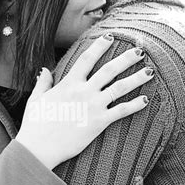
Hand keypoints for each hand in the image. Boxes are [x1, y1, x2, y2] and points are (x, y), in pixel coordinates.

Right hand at [15, 34, 152, 168]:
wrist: (39, 147)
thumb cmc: (34, 125)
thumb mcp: (36, 99)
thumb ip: (43, 83)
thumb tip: (45, 70)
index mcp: (68, 83)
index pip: (87, 58)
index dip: (100, 46)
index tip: (110, 36)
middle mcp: (83, 91)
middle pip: (109, 69)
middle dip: (126, 58)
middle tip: (140, 51)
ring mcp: (93, 106)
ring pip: (120, 87)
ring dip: (136, 78)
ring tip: (150, 72)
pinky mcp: (99, 122)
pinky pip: (121, 111)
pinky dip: (134, 105)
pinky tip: (145, 100)